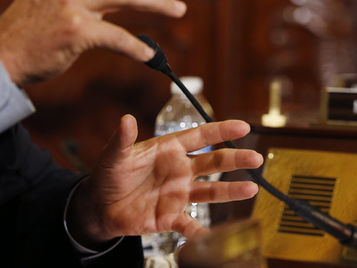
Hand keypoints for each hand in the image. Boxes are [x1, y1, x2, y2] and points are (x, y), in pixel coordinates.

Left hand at [66, 115, 262, 246]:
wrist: (100, 206)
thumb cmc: (109, 175)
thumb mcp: (114, 156)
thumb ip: (122, 140)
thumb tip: (125, 119)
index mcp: (168, 149)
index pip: (200, 136)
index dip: (221, 130)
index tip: (243, 126)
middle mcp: (179, 170)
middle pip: (213, 162)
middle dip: (235, 159)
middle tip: (255, 158)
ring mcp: (178, 194)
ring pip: (210, 191)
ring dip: (231, 190)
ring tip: (251, 188)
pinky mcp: (171, 217)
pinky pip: (191, 226)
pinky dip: (203, 234)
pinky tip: (216, 237)